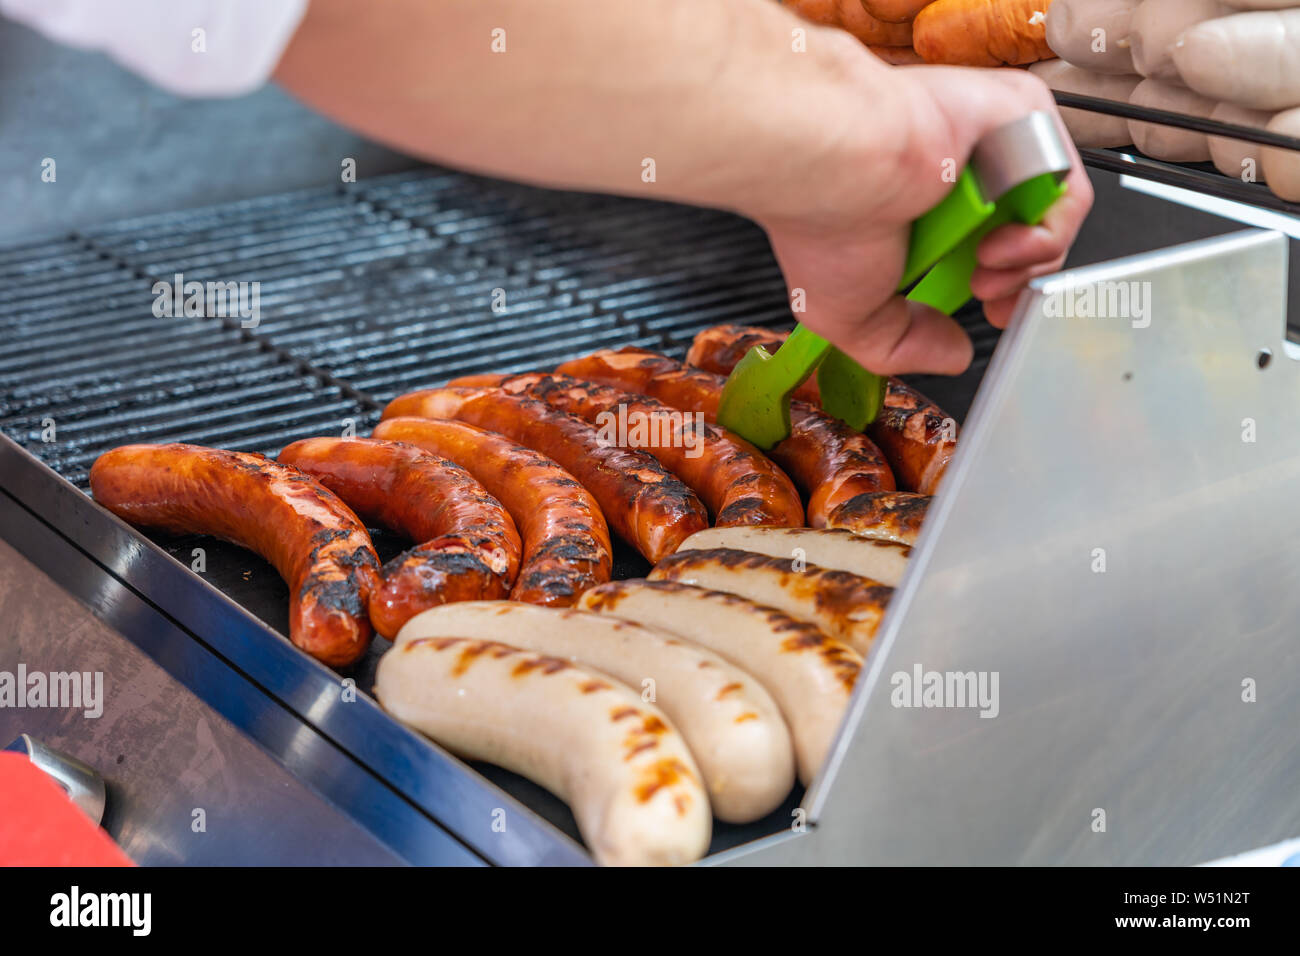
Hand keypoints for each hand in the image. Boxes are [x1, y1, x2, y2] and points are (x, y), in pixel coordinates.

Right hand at [754, 62, 1093, 375]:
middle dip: (1018, 282)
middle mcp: (955, 168)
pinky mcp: (1022, 114)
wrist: (831, 167)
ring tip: (986, 273)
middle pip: (1023, 231)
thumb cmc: (824, 222)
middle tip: (992, 299)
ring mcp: (988, 140)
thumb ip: (903, 345)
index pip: (979, 243)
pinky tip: (1002, 246)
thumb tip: (953, 355)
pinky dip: (1047, 231)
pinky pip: (1064, 183)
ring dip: (1026, 264)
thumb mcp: (852, 319)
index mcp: (915, 204)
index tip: (989, 314)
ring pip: (1048, 212)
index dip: (996, 287)